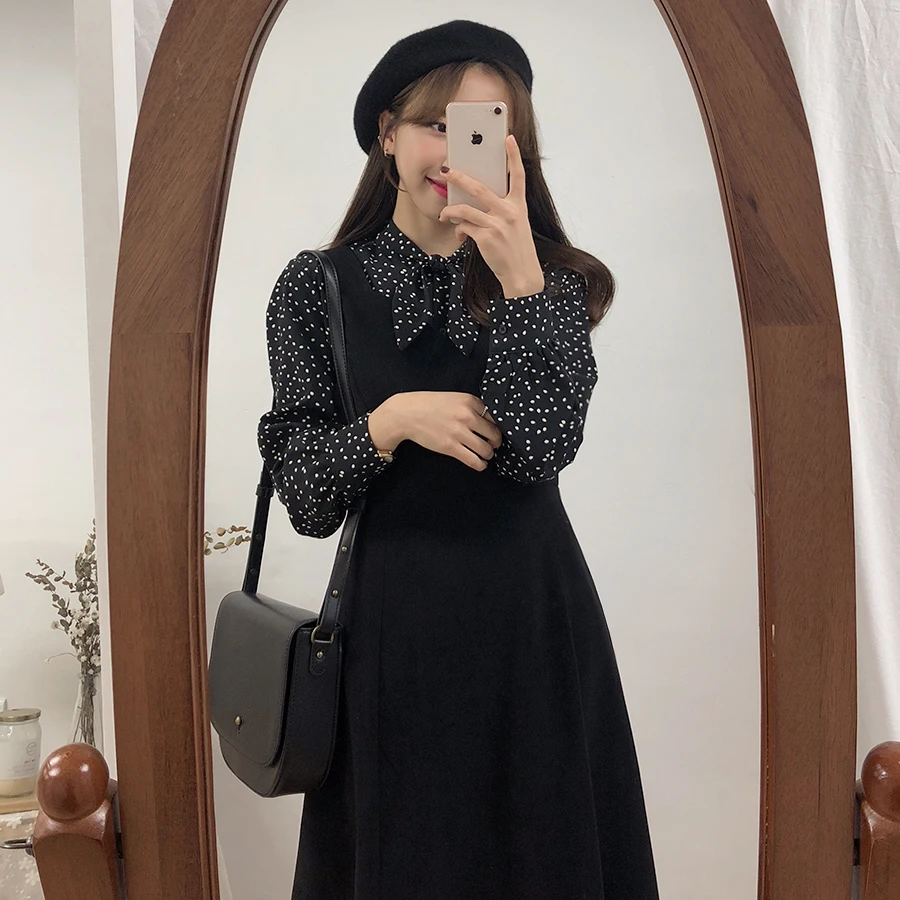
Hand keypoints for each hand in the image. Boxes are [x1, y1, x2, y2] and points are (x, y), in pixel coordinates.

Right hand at [380, 392, 502, 471]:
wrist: (406, 414)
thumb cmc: (428, 405)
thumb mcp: (454, 398)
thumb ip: (470, 407)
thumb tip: (487, 421)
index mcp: (470, 401)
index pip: (494, 418)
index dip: (495, 427)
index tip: (493, 433)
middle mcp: (468, 416)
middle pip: (494, 435)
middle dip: (495, 443)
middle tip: (493, 445)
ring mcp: (459, 432)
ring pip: (486, 449)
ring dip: (488, 455)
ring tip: (485, 455)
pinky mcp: (451, 447)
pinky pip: (474, 460)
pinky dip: (480, 465)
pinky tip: (480, 464)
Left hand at [438, 135, 544, 296]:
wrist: (522, 274)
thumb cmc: (516, 248)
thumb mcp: (516, 225)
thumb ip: (500, 211)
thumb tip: (473, 206)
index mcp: (519, 205)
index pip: (518, 175)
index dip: (514, 156)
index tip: (509, 138)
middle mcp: (510, 212)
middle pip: (480, 188)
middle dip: (460, 177)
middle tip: (447, 171)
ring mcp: (498, 225)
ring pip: (465, 209)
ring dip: (451, 210)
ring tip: (445, 213)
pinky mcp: (486, 238)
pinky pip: (464, 228)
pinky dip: (459, 231)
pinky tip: (460, 236)